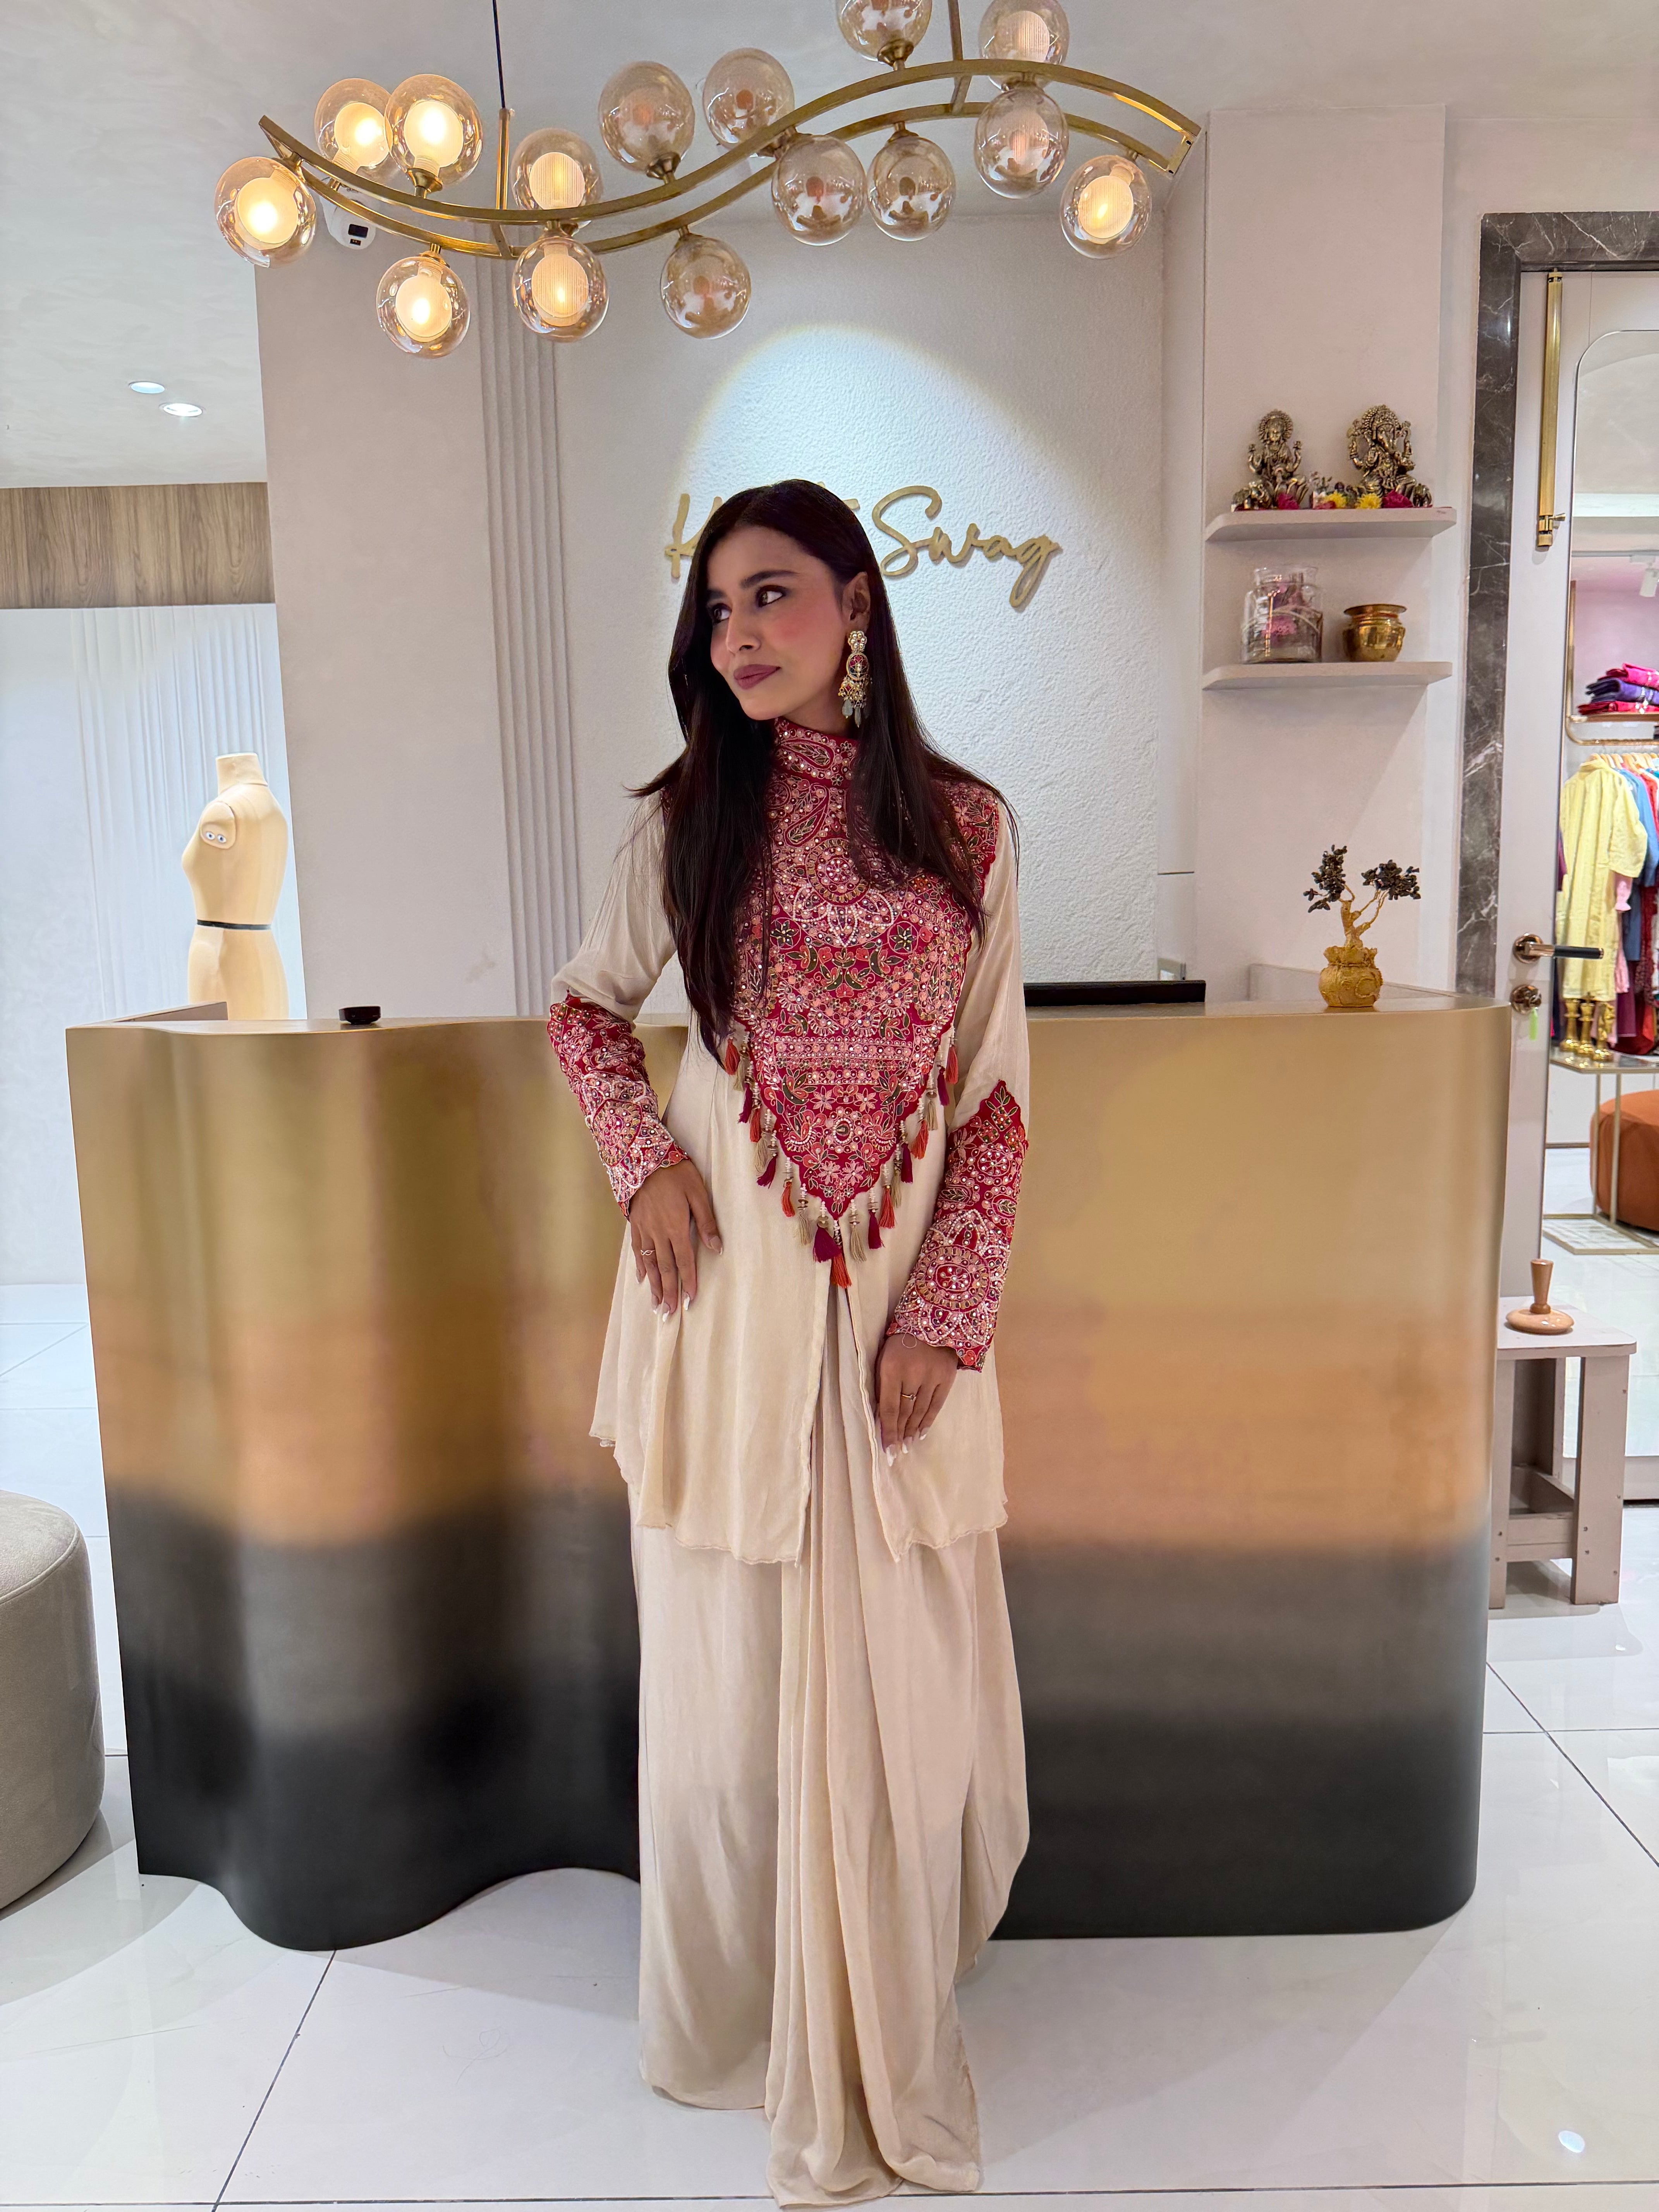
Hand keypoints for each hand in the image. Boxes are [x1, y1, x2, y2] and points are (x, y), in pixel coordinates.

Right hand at [629, 1159, 720, 1313]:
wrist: (643, 1156)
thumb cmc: (676, 1173)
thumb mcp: (698, 1193)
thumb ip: (706, 1222)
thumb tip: (717, 1248)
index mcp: (676, 1227)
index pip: (684, 1261)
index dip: (688, 1282)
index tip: (689, 1301)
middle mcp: (658, 1233)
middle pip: (665, 1268)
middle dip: (668, 1292)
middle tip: (668, 1314)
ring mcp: (644, 1230)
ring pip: (650, 1264)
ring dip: (654, 1286)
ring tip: (655, 1305)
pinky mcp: (635, 1224)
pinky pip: (637, 1250)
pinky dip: (640, 1266)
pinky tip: (642, 1279)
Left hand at [875, 1332, 957, 1451]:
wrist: (932, 1320)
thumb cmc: (900, 1342)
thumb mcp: (883, 1358)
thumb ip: (882, 1385)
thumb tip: (882, 1416)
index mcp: (892, 1368)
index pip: (889, 1408)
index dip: (888, 1431)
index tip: (887, 1450)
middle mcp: (913, 1374)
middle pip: (905, 1412)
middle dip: (900, 1434)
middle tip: (897, 1452)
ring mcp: (932, 1376)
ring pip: (921, 1411)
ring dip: (913, 1431)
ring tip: (908, 1445)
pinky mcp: (947, 1377)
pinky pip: (937, 1405)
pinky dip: (929, 1421)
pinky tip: (922, 1433)